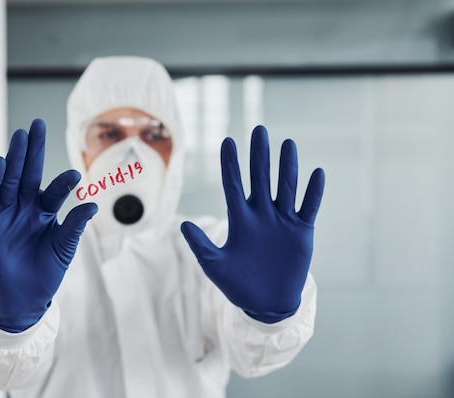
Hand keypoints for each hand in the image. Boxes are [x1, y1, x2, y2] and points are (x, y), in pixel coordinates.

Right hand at [0, 119, 97, 331]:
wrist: (22, 299)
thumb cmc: (45, 273)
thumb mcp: (63, 248)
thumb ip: (74, 225)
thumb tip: (94, 204)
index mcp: (45, 212)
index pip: (54, 190)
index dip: (63, 181)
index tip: (75, 175)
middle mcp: (25, 207)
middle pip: (28, 173)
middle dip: (33, 150)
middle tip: (37, 124)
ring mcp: (6, 212)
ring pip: (10, 179)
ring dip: (14, 158)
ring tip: (21, 136)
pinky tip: (1, 163)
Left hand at [181, 126, 324, 322]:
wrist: (266, 303)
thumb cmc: (238, 284)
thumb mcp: (215, 266)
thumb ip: (201, 246)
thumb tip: (183, 226)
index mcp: (240, 219)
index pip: (234, 185)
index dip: (231, 164)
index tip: (228, 141)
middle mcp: (261, 214)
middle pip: (260, 179)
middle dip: (259, 156)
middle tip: (259, 130)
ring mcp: (282, 221)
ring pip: (285, 188)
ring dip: (287, 167)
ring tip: (288, 144)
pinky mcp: (301, 231)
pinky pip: (309, 207)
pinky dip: (313, 192)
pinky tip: (317, 173)